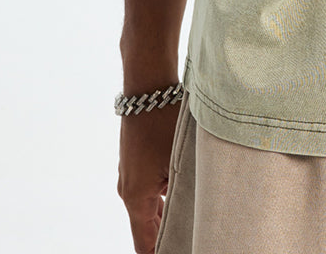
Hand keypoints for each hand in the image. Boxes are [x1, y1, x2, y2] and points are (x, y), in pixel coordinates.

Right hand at [117, 102, 182, 253]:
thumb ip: (184, 193)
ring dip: (166, 214)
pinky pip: (149, 188)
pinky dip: (162, 197)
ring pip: (149, 206)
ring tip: (189, 222)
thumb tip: (197, 211)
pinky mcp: (135, 160)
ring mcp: (130, 173)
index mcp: (136, 198)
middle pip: (147, 227)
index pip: (145, 244)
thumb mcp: (180, 161)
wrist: (147, 87)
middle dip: (166, 236)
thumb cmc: (164, 122)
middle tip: (189, 238)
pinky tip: (181, 193)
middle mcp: (128, 190)